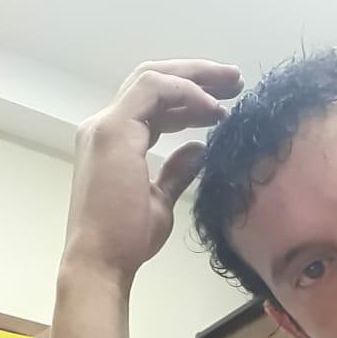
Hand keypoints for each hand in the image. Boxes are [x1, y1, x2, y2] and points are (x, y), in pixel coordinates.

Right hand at [63, 59, 243, 281]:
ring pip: (152, 77)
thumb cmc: (127, 240)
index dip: (190, 100)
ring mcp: (106, 125)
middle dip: (197, 76)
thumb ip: (176, 173)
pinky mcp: (113, 130)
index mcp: (115, 142)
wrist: (101, 262)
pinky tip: (212, 108)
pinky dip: (186, 92)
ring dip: (196, 76)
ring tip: (233, 84)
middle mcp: (105, 126)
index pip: (154, 105)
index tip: (225, 106)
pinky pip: (153, 90)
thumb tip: (198, 151)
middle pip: (153, 82)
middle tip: (236, 81)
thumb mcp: (161, 201)